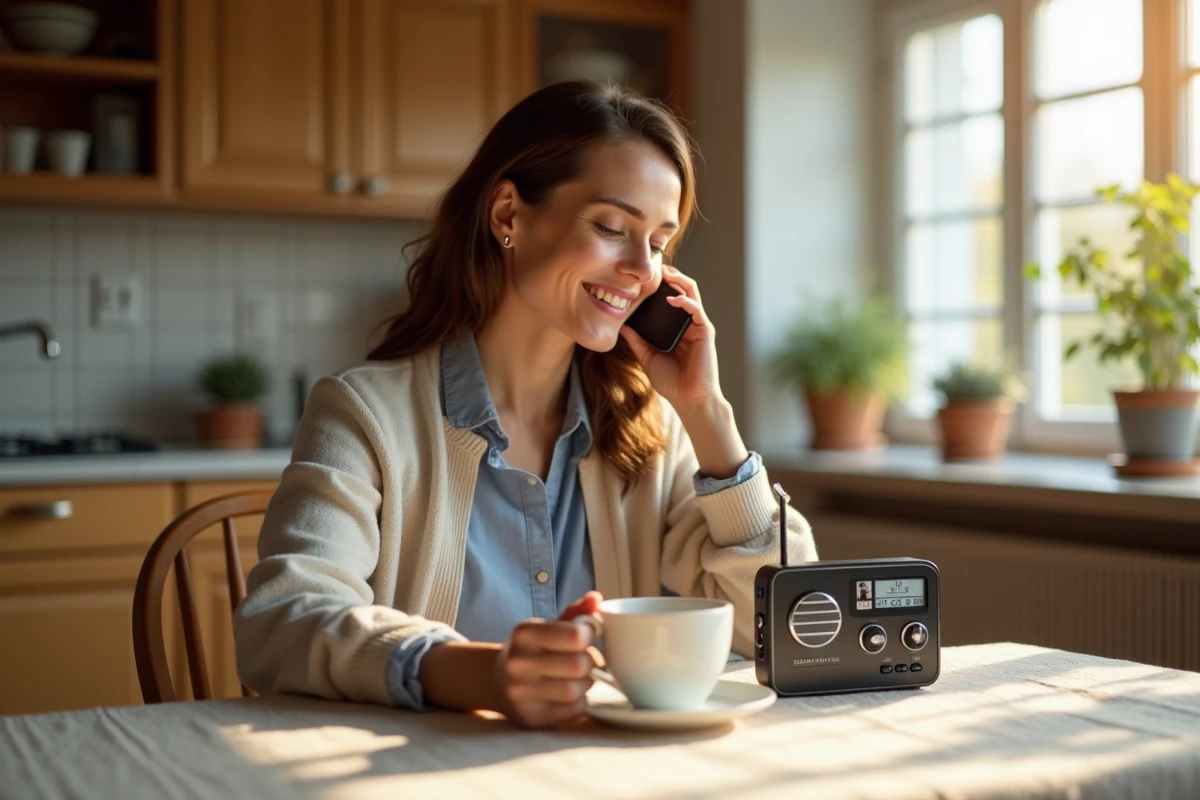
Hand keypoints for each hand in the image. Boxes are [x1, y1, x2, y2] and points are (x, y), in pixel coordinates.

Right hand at [493, 591, 602, 727]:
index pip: (574, 635)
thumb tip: (596, 598)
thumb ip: (575, 612)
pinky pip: (571, 711)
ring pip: (574, 691)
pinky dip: (578, 702)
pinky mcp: (530, 717)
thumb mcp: (548, 625)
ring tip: (578, 677)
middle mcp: (518, 663)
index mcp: (524, 633)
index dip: (589, 635)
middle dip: (590, 662)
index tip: (586, 636)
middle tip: (585, 660)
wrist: (498, 680)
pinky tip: (568, 694)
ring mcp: (521, 693)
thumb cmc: (533, 649)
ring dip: (585, 684)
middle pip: (578, 665)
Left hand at [620, 266, 748, 478]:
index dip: (660, 287)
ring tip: (665, 272)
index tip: (644, 277)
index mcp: (676, 328)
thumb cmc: (672, 382)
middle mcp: (688, 323)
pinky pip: (696, 309)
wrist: (689, 400)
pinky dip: (685, 300)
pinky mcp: (705, 331)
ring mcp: (698, 326)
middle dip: (670, 276)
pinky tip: (672, 298)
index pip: (669, 300)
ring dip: (679, 280)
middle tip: (655, 266)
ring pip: (691, 293)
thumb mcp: (648, 357)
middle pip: (682, 290)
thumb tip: (622, 326)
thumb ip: (637, 341)